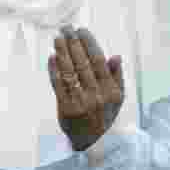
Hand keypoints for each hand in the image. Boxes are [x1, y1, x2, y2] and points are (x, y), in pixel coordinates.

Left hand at [48, 26, 123, 151]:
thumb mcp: (118, 98)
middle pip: (82, 64)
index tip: (82, 31)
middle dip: (74, 43)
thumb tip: (115, 55)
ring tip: (57, 38)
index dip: (89, 44)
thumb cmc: (105, 115)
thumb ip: (116, 76)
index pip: (99, 62)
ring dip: (62, 53)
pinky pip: (58, 85)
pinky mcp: (65, 107)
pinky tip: (51, 57)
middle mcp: (96, 95)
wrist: (93, 141)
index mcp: (111, 91)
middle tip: (66, 29)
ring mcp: (80, 101)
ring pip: (69, 72)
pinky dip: (54, 70)